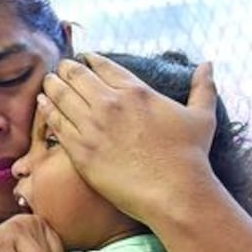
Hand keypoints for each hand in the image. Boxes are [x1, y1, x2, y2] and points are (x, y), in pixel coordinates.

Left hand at [39, 54, 219, 226]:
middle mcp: (110, 103)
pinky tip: (43, 105)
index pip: (103, 65)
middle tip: (60, 69)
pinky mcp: (80, 150)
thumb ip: (203, 87)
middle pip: (77, 76)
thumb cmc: (191, 157)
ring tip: (48, 83)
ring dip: (52, 85)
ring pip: (61, 96)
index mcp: (136, 91)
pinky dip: (47, 110)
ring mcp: (92, 126)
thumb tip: (209, 64)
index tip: (84, 59)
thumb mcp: (201, 116)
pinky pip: (55, 123)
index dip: (90, 60)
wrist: (174, 192)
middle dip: (66, 69)